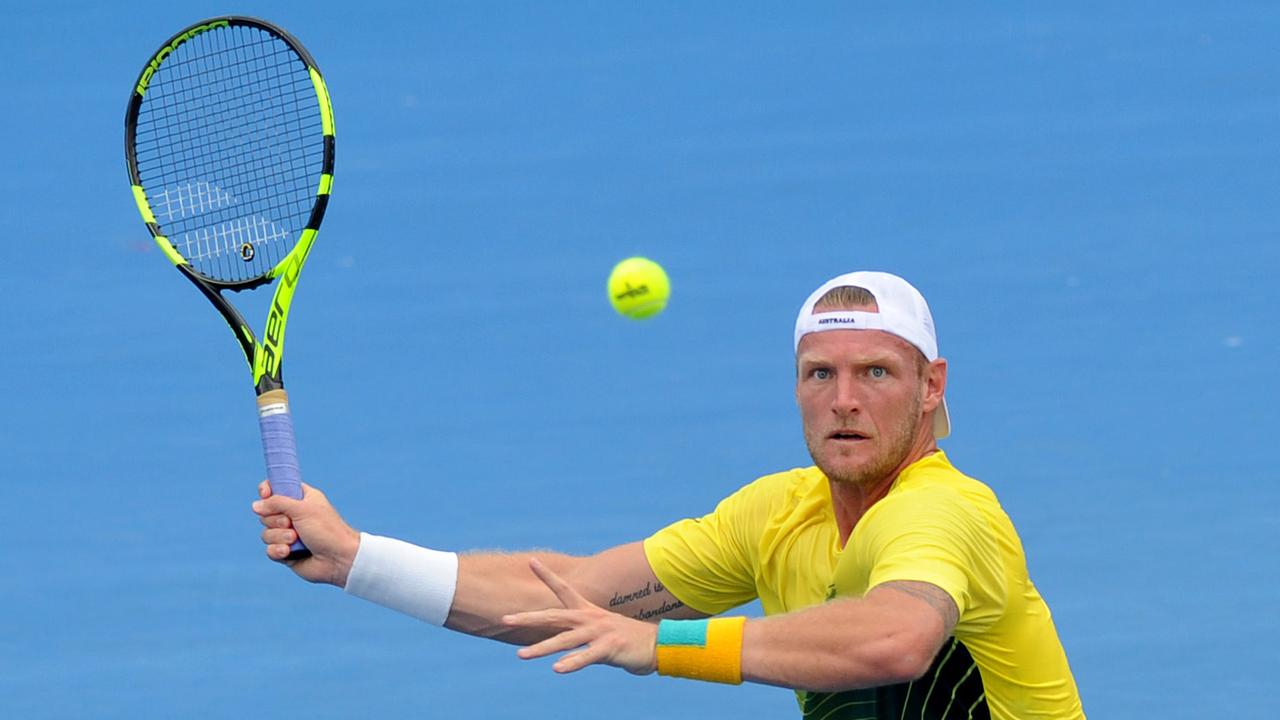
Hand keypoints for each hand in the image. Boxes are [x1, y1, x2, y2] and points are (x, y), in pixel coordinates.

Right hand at [252, 480, 359, 587]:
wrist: (338, 559)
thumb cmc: (326, 530)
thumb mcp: (302, 509)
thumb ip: (277, 503)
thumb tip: (255, 506)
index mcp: (301, 498)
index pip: (277, 488)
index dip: (268, 490)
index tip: (265, 494)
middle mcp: (293, 515)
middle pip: (266, 512)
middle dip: (276, 519)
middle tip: (291, 523)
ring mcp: (288, 534)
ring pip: (266, 532)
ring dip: (279, 536)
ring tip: (296, 539)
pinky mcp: (286, 552)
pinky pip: (269, 549)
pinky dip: (278, 550)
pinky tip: (289, 552)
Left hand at [502, 558, 657, 675]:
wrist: (657, 645)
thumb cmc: (625, 639)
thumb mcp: (599, 632)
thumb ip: (579, 634)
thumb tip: (560, 641)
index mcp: (587, 611)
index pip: (563, 589)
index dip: (547, 575)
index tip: (531, 561)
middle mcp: (590, 618)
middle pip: (554, 617)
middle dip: (528, 619)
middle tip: (505, 619)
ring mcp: (599, 633)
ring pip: (565, 640)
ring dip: (542, 648)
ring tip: (521, 656)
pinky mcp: (609, 648)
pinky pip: (586, 657)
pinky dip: (572, 663)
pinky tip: (557, 669)